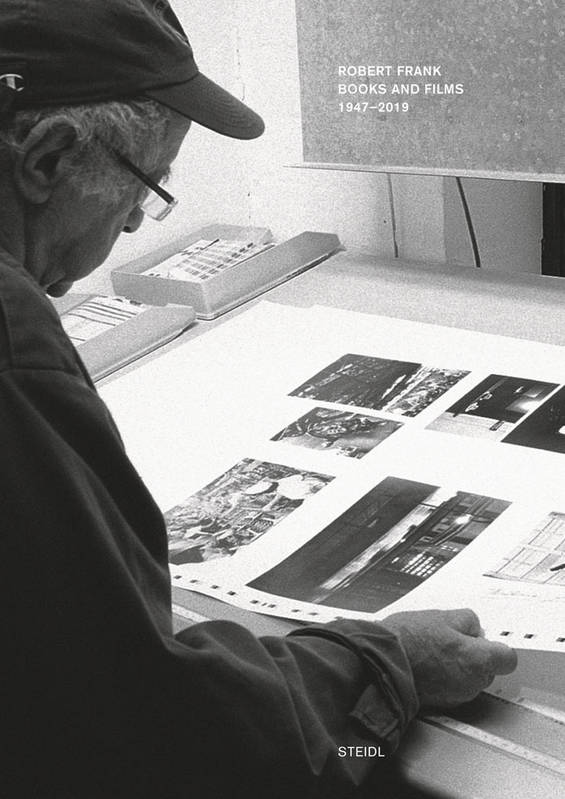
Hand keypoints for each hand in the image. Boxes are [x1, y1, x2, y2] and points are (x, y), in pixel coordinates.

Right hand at [382, 608, 516, 709]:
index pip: (508, 658)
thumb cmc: (409, 639)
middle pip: (488, 669)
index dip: (496, 647)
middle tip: (453, 640)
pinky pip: (452, 688)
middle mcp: (472, 683)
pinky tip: (428, 663)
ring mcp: (456, 696)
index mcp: (478, 660)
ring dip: (459, 667)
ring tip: (435, 650)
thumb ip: (467, 621)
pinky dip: (445, 677)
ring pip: (469, 679)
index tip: (485, 640)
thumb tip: (473, 628)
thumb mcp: (442, 616)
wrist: (380, 661)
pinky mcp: (441, 702)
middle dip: (475, 656)